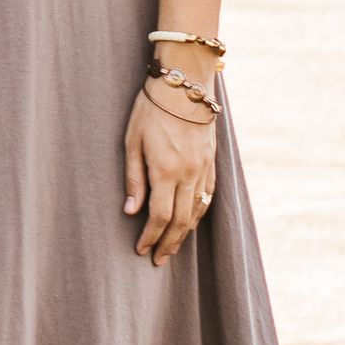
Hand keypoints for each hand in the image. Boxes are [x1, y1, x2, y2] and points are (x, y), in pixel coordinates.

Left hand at [123, 82, 216, 263]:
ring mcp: (204, 168)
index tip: (141, 249)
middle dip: (168, 243)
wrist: (185, 84)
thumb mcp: (132, 141)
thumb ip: (133, 178)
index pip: (160, 216)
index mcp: (166, 170)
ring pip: (197, 211)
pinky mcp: (212, 162)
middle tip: (158, 260)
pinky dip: (198, 214)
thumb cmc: (151, 109)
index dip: (151, 236)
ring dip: (184, 233)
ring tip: (172, 248)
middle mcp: (189, 174)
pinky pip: (208, 196)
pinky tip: (190, 223)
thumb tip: (131, 210)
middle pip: (181, 220)